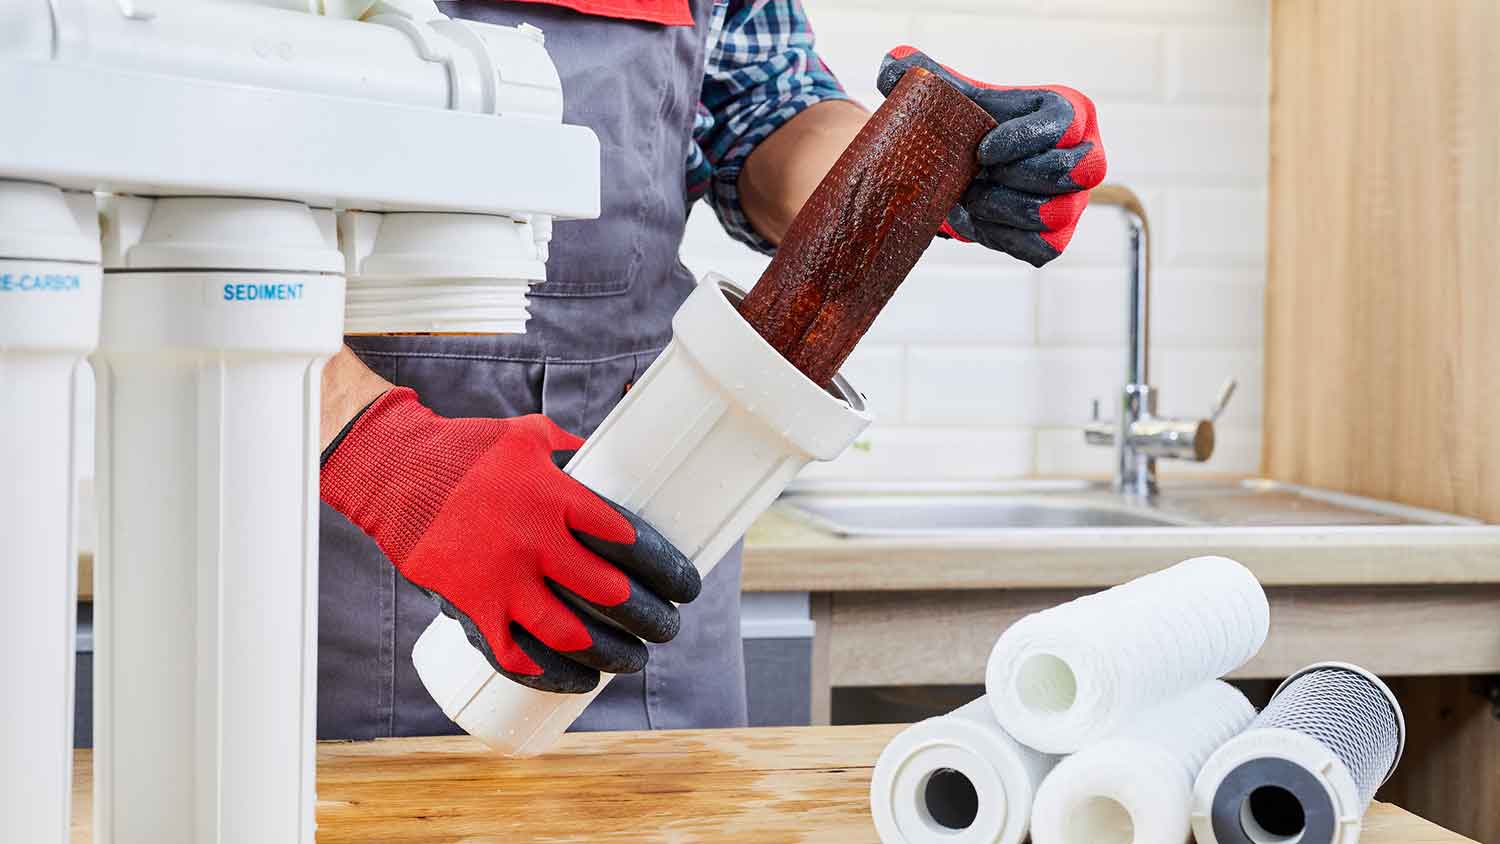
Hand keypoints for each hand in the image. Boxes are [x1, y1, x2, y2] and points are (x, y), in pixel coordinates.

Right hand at [320, 387, 699, 693]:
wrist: (393, 473)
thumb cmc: (465, 451)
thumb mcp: (527, 436)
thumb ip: (571, 451)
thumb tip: (608, 456)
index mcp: (555, 496)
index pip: (627, 538)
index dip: (663, 566)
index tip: (685, 584)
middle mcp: (533, 542)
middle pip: (609, 592)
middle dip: (649, 616)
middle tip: (668, 626)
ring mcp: (501, 579)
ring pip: (570, 634)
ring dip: (611, 654)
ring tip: (633, 659)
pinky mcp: (472, 607)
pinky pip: (517, 655)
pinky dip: (552, 674)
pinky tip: (578, 680)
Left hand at [877, 47, 1106, 266]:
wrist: (968, 172)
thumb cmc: (973, 127)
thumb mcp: (955, 97)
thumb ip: (926, 74)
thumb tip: (893, 63)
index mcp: (1070, 111)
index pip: (1064, 124)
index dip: (1022, 140)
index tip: (981, 151)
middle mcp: (1085, 156)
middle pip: (1068, 171)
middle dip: (1012, 178)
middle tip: (971, 178)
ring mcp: (1076, 200)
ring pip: (1056, 213)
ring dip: (1002, 209)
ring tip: (969, 198)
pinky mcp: (1059, 237)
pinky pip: (1041, 246)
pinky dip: (1003, 236)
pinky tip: (977, 220)